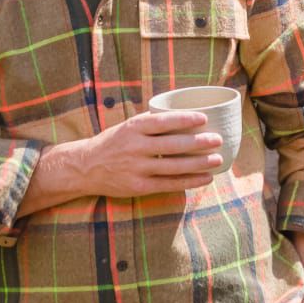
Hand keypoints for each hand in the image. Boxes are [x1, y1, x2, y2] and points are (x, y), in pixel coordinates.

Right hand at [63, 109, 225, 198]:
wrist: (85, 167)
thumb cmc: (112, 143)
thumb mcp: (127, 126)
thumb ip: (150, 123)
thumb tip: (183, 115)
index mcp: (133, 128)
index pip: (163, 121)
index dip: (185, 119)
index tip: (204, 118)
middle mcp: (135, 147)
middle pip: (173, 145)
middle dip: (199, 143)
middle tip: (218, 139)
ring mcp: (137, 169)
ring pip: (175, 166)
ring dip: (199, 163)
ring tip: (217, 159)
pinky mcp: (139, 187)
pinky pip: (170, 184)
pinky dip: (190, 181)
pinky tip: (205, 178)